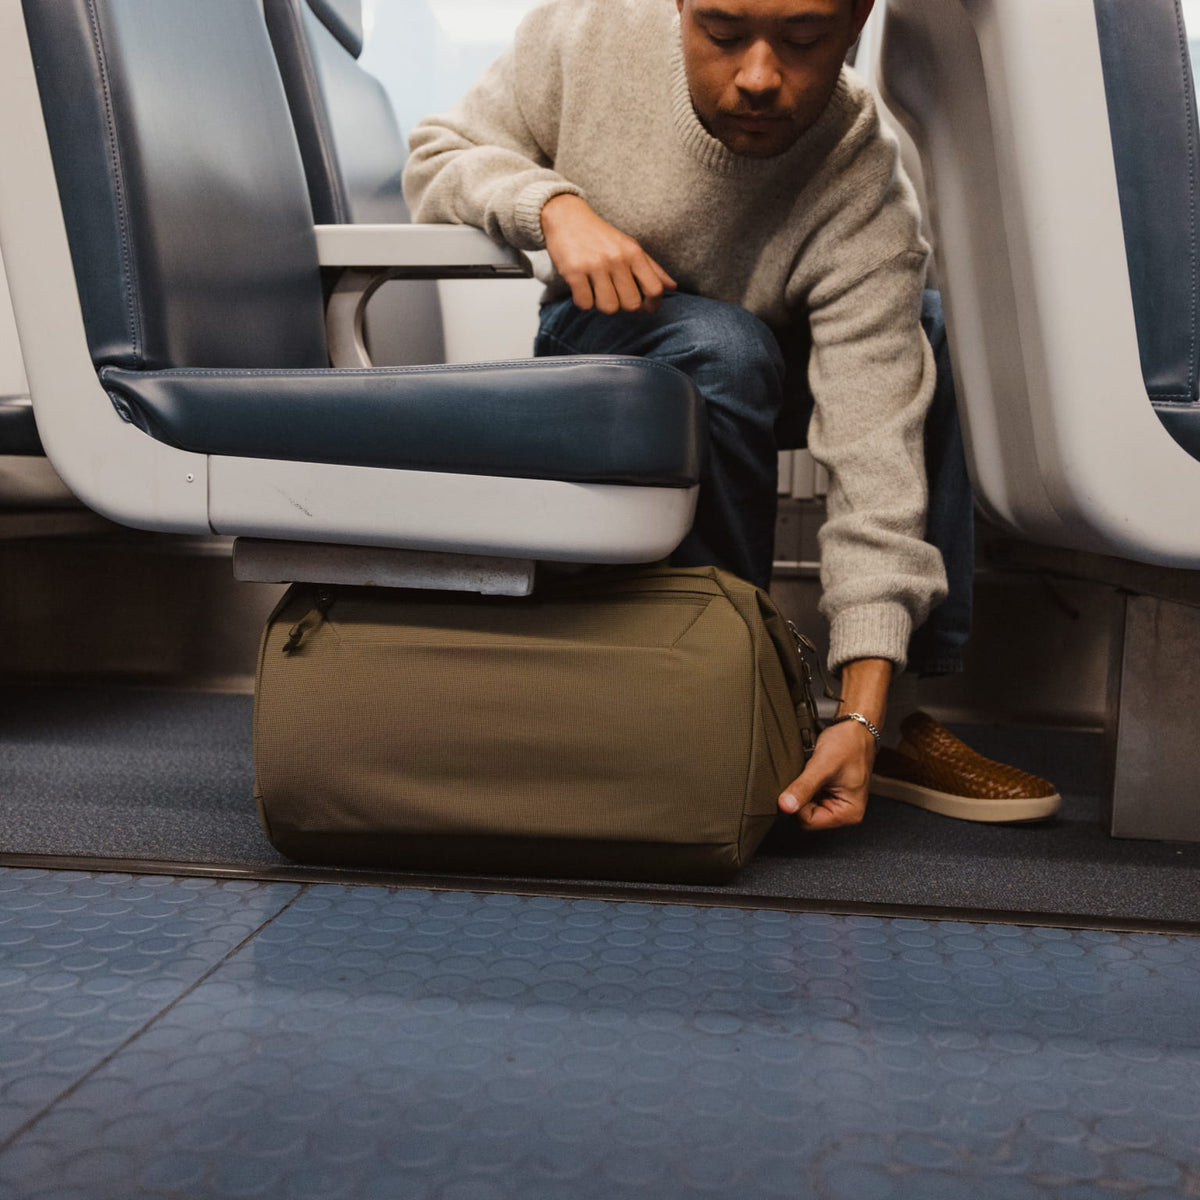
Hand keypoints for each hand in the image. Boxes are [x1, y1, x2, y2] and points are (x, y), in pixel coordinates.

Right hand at [541, 193, 675, 313]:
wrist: (567, 217)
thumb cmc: (601, 236)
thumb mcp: (629, 247)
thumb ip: (652, 268)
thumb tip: (672, 287)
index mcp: (633, 252)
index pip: (654, 289)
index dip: (652, 305)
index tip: (645, 307)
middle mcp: (617, 258)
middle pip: (632, 304)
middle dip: (623, 306)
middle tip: (614, 294)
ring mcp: (595, 265)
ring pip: (609, 307)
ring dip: (602, 304)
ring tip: (596, 290)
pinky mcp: (573, 271)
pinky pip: (585, 304)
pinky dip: (583, 301)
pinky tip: (582, 288)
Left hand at [777, 717, 875, 829]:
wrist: (855, 728)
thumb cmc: (848, 744)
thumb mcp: (822, 766)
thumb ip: (803, 787)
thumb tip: (785, 806)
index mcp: (849, 813)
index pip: (808, 822)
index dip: (798, 804)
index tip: (801, 783)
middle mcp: (844, 812)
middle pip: (806, 816)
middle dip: (801, 796)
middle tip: (810, 775)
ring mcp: (836, 804)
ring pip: (805, 806)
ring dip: (803, 789)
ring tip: (814, 772)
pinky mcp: (829, 794)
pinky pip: (808, 797)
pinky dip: (806, 785)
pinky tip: (813, 773)